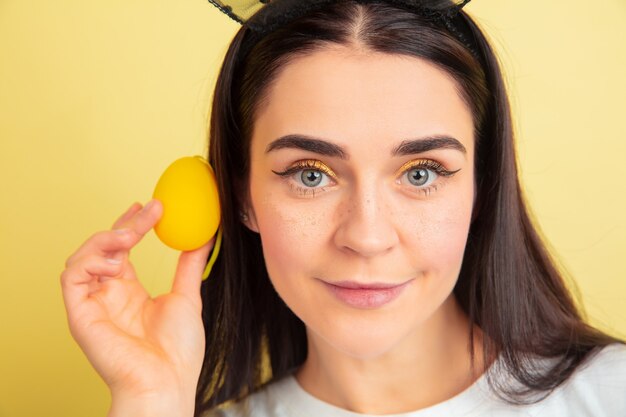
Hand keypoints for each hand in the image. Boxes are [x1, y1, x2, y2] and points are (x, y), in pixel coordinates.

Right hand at [60, 200, 213, 416]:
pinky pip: (72, 278)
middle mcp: (108, 295)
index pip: (121, 250)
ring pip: (81, 258)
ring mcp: (93, 305)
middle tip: (147, 211)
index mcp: (129, 292)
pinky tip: (117, 260)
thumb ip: (189, 265)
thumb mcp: (187, 297)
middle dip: (123, 225)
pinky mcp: (80, 314)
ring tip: (131, 237)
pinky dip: (91, 261)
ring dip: (105, 241)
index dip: (130, 225)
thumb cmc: (177, 351)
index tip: (148, 207)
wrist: (167, 382)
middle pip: (103, 249)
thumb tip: (204, 236)